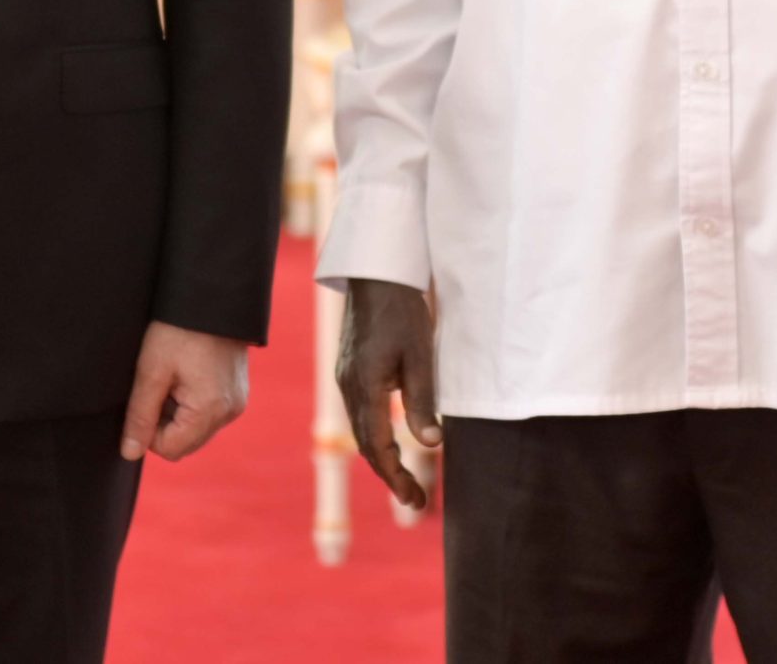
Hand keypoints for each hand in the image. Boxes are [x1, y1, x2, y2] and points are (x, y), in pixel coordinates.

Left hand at [120, 322, 248, 462]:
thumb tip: (129, 453)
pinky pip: (208, 413)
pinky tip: (187, 372)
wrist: (213, 294)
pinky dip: (192, 401)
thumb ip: (140, 415)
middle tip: (159, 383)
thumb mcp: (151, 370)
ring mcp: (237, 402)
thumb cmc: (179, 329)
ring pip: (196, 428)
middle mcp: (229, 413)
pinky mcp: (237, 392)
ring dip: (178, 411)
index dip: (148, 430)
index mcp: (210, 410)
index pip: (170, 449)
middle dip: (165, 421)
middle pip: (185, 442)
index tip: (145, 397)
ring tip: (174, 374)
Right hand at [336, 278, 440, 509]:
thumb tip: (431, 445)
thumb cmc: (402, 311)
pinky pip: (359, 414)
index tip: (414, 501)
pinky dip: (374, 437)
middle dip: (389, 476)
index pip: (377, 446)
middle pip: (365, 445)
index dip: (396, 478)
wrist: (376, 274)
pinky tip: (390, 443)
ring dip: (381, 458)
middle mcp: (348, 386)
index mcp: (364, 386)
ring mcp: (345, 378)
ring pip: (361, 431)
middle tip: (415, 501)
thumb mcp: (421, 355)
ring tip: (405, 480)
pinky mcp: (349, 370)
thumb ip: (422, 401)